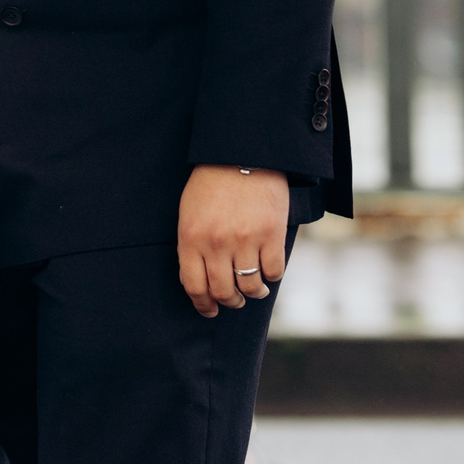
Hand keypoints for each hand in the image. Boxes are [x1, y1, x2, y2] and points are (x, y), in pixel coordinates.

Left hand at [177, 164, 287, 316]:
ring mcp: (244, 240)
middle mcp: (216, 244)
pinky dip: (271, 277)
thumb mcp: (189, 212)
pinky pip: (273, 272)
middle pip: (223, 292)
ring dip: (252, 293)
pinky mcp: (271, 235)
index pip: (194, 286)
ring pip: (250, 287)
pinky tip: (268, 270)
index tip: (209, 310)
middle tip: (234, 300)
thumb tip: (201, 279)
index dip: (202, 304)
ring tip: (254, 289)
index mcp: (191, 238)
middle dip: (229, 302)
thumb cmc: (211, 182)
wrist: (241, 153)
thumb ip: (192, 245)